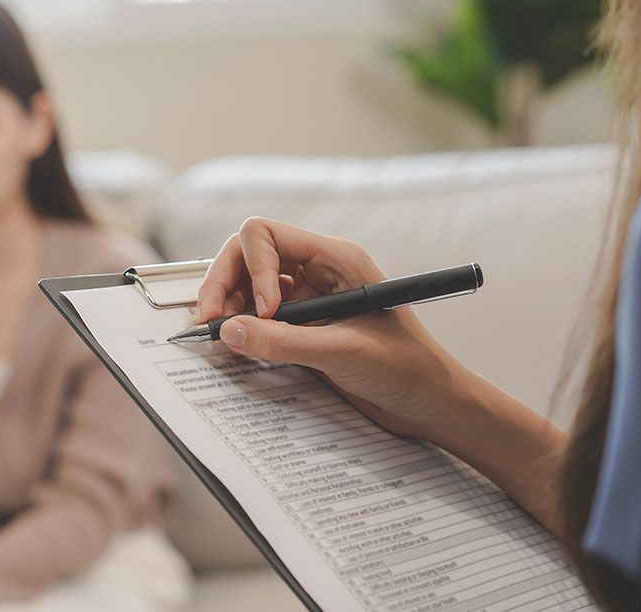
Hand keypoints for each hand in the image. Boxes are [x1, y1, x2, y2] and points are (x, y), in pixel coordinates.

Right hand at [195, 217, 479, 441]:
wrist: (432, 404)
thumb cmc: (408, 368)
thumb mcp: (344, 352)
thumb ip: (284, 341)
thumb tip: (229, 332)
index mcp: (334, 258)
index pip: (266, 236)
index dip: (252, 269)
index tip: (261, 312)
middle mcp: (317, 270)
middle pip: (247, 256)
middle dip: (223, 284)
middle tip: (208, 322)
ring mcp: (307, 298)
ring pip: (247, 286)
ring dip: (228, 306)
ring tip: (219, 338)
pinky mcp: (302, 325)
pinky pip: (259, 315)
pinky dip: (241, 328)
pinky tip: (238, 347)